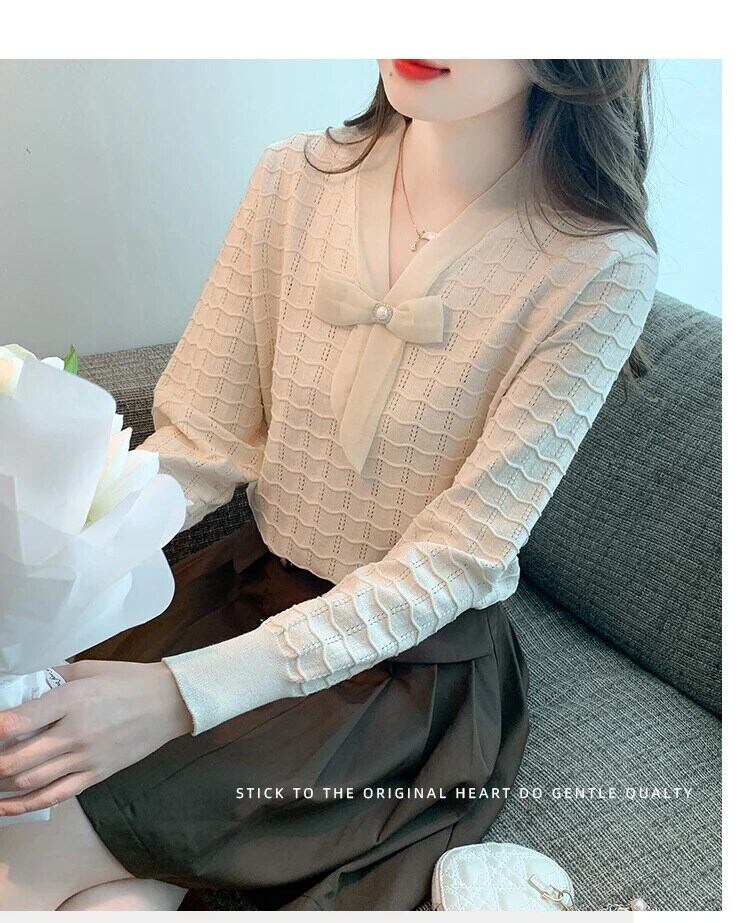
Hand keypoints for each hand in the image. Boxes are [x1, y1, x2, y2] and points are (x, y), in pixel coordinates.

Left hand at [0, 660, 192, 816]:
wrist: (168, 703)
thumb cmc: (127, 680)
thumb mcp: (86, 669)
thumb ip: (51, 679)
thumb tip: (20, 694)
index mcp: (70, 699)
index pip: (16, 722)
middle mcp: (74, 733)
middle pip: (15, 760)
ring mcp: (85, 758)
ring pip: (28, 781)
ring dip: (2, 783)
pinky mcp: (95, 775)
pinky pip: (53, 796)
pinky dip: (23, 805)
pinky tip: (4, 805)